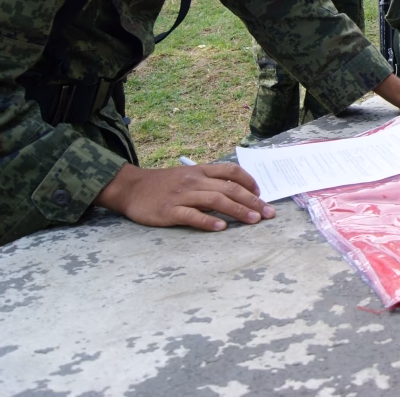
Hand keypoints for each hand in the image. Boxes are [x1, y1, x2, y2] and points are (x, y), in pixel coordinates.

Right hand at [93, 162, 275, 231]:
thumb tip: (237, 191)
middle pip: (229, 188)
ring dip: (238, 210)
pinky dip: (208, 221)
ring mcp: (182, 196)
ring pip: (215, 201)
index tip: (261, 194)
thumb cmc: (164, 184)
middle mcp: (195, 181)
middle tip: (268, 213)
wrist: (131, 188)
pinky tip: (221, 228)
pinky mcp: (169, 211)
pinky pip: (192, 215)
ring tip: (253, 220)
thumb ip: (210, 181)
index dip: (250, 182)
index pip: (231, 171)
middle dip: (252, 201)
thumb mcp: (188, 175)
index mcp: (201, 171)